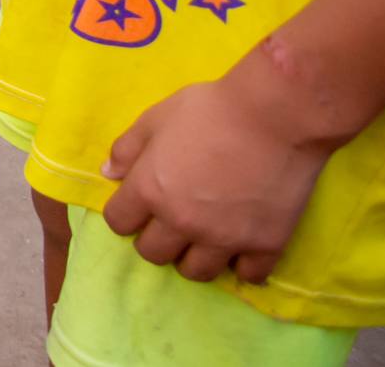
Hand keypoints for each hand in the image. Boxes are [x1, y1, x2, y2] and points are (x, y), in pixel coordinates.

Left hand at [100, 65, 337, 284]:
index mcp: (150, 189)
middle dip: (156, 238)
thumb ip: (128, 148)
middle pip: (152, 254)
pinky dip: (243, 265)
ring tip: (204, 237)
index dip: (126, 213)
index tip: (139, 204)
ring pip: (195, 272)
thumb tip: (108, 174)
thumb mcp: (157, 117)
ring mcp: (224, 238)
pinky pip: (247, 275)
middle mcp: (182, 222)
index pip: (118, 223)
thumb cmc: (211, 108)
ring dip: (193, 256)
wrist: (277, 114)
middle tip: (172, 220)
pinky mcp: (265, 245)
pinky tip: (242, 245)